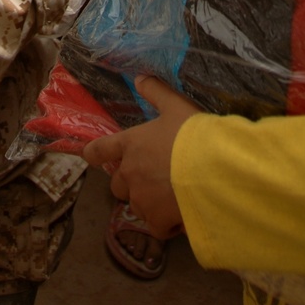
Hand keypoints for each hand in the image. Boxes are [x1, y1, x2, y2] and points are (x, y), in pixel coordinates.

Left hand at [83, 75, 195, 238]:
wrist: (213, 168)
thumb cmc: (193, 134)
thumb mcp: (176, 106)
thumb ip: (156, 92)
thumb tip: (140, 78)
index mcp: (130, 144)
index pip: (99, 150)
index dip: (93, 153)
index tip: (90, 156)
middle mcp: (130, 173)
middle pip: (117, 184)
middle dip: (129, 182)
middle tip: (151, 177)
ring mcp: (141, 199)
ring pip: (135, 205)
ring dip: (147, 202)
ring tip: (169, 197)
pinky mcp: (157, 220)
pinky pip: (155, 226)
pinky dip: (164, 222)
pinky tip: (180, 216)